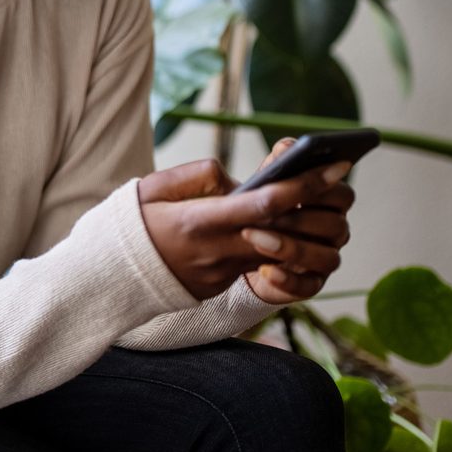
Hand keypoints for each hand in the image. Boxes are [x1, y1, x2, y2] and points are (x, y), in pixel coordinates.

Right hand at [138, 152, 352, 300]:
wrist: (109, 275)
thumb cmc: (130, 223)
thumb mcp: (153, 188)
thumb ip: (197, 176)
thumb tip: (234, 178)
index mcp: (198, 222)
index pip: (264, 205)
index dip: (304, 186)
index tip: (333, 166)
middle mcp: (216, 251)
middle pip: (285, 232)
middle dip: (320, 206)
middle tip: (341, 179)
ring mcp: (221, 273)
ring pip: (280, 253)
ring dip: (305, 231)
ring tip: (316, 204)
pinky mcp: (221, 285)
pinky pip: (258, 264)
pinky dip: (276, 245)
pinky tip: (285, 226)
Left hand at [241, 138, 354, 303]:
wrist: (242, 246)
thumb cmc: (260, 206)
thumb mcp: (265, 182)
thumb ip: (278, 163)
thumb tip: (288, 146)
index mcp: (329, 202)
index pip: (343, 194)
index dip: (324, 188)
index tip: (300, 182)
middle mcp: (334, 231)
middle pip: (336, 225)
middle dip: (303, 218)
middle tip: (270, 213)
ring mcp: (325, 259)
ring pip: (327, 257)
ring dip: (291, 247)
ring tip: (255, 237)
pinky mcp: (309, 284)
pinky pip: (308, 287)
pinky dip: (288, 279)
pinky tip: (264, 269)